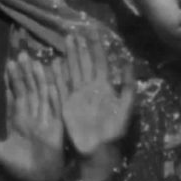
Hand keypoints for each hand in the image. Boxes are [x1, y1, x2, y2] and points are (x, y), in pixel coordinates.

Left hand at [0, 52, 63, 180]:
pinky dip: (55, 96)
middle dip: (25, 73)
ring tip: (35, 62)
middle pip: (29, 90)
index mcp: (19, 119)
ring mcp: (45, 121)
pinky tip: (53, 83)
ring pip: (42, 95)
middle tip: (21, 54)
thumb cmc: (19, 168)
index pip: (15, 94)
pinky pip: (56, 109)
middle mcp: (33, 116)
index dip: (12, 80)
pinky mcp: (56, 129)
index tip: (9, 63)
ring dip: (39, 79)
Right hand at [55, 33, 135, 180]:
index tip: (92, 30)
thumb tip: (127, 61)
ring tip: (68, 39)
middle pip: (85, 62)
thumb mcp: (125, 108)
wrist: (98, 151)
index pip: (100, 61)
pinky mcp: (66, 102)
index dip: (96, 46)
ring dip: (71, 54)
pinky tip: (54, 62)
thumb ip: (127, 85)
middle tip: (75, 30)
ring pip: (73, 69)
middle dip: (81, 47)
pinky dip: (58, 73)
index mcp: (104, 86)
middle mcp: (90, 87)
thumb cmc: (114, 131)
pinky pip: (61, 84)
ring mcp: (77, 93)